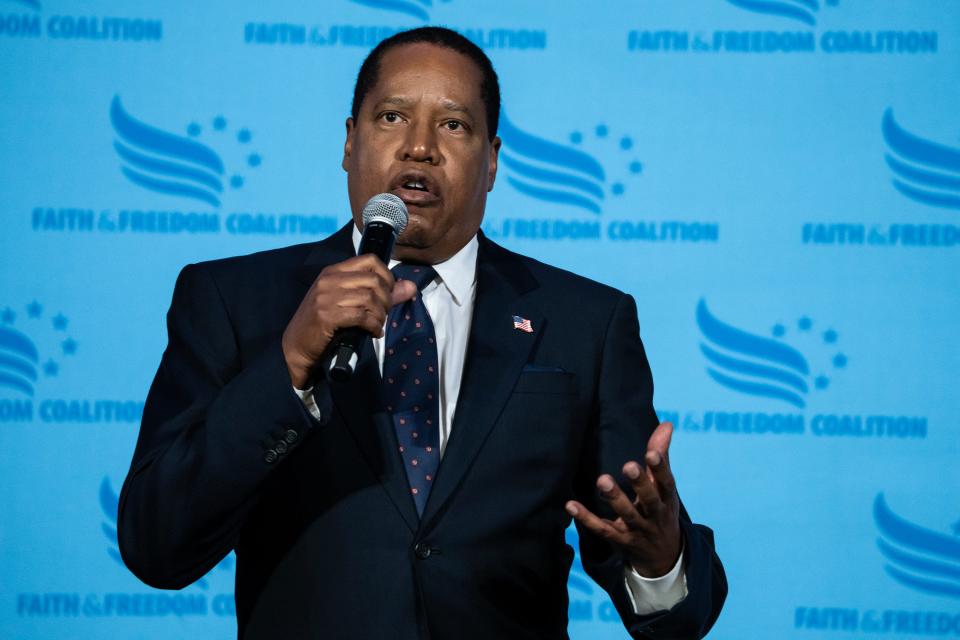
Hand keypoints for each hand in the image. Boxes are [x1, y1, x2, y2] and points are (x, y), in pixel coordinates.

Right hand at [282, 254, 415, 387]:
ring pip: (369, 298)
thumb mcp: (348, 303)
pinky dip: (373, 325)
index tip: (388, 293)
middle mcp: (329, 280)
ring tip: (377, 324)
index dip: (387, 276)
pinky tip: (373, 332)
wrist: (296, 347)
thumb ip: (381, 294)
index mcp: (333, 272)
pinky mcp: (327, 316)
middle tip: (383, 314)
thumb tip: (411, 287)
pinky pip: (361, 316)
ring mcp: (326, 297)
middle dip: (386, 299)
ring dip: (380, 315)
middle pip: (373, 280)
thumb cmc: (324, 324)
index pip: (370, 260)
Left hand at [565, 421, 681, 576]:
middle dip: (640, 484)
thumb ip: (661, 456)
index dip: (660, 468)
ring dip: (614, 499)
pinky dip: (587, 519)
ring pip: (627, 515)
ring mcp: (637, 529)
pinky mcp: (620, 540)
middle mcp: (654, 514)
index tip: (652, 453)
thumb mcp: (664, 487)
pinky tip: (571, 505)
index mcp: (666, 498)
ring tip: (603, 480)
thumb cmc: (660, 510)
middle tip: (628, 466)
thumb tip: (667, 424)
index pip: (666, 483)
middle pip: (649, 500)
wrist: (663, 556)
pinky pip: (603, 530)